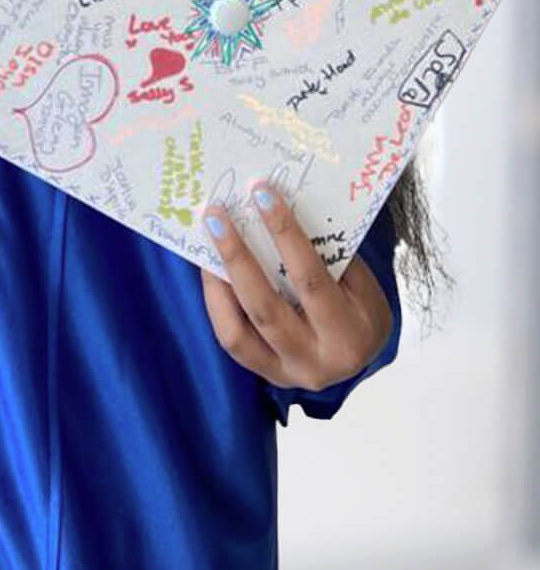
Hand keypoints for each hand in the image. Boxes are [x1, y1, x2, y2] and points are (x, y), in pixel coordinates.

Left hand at [199, 183, 392, 391]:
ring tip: (208, 240)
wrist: (360, 353)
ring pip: (238, 332)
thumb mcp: (360, 282)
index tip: (262, 195)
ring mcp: (287, 373)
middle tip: (217, 215)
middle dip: (237, 257)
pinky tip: (211, 270)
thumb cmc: (360, 306)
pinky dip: (217, 303)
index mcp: (349, 334)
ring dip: (217, 281)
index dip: (284, 234)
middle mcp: (317, 361)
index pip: (310, 279)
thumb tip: (277, 210)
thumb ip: (325, 254)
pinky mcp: (265, 375)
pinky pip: (232, 339)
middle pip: (266, 308)